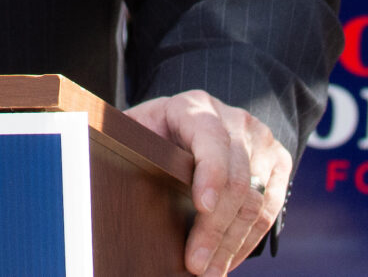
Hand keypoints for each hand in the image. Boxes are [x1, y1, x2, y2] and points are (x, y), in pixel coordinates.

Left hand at [125, 90, 287, 276]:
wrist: (194, 121)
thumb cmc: (154, 134)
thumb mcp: (135, 131)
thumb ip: (120, 144)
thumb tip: (90, 168)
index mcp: (193, 107)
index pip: (211, 138)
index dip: (209, 173)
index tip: (201, 207)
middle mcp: (233, 118)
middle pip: (236, 177)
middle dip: (216, 228)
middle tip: (196, 266)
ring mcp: (260, 139)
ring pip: (256, 198)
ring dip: (233, 242)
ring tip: (210, 271)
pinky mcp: (277, 161)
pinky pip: (271, 207)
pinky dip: (249, 238)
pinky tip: (229, 259)